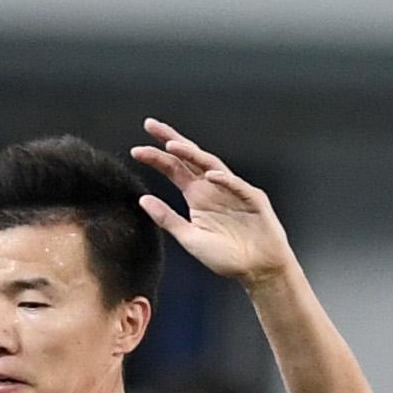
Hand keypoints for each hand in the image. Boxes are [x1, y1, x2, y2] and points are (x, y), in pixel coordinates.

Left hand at [131, 120, 295, 287]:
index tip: (136, 150)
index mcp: (197, 196)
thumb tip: (143, 200)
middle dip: (170, 140)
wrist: (257, 268)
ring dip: (192, 154)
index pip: (174, 169)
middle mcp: (213, 187)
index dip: (156, 158)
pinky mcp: (253, 199)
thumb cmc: (226, 255)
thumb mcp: (189, 238)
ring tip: (172, 145)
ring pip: (211, 165)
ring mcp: (233, 190)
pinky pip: (237, 186)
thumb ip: (167, 219)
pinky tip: (210, 175)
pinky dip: (224, 180)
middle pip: (190, 158)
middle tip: (150, 125)